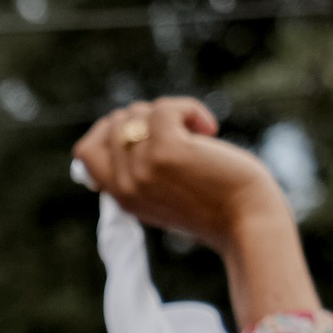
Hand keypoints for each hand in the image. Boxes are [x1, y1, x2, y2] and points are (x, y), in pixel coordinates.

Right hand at [71, 95, 287, 255]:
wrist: (247, 223)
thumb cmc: (216, 207)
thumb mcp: (164, 195)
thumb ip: (140, 172)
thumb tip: (128, 125)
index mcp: (122, 196)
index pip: (85, 151)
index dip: (109, 131)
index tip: (143, 132)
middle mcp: (126, 184)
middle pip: (112, 124)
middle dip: (146, 117)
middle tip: (179, 133)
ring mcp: (143, 168)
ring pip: (137, 113)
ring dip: (169, 113)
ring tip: (197, 133)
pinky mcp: (167, 151)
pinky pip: (164, 109)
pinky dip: (189, 109)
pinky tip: (209, 128)